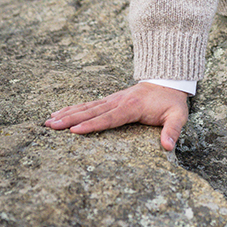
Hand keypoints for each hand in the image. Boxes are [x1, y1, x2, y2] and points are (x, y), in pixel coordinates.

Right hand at [45, 83, 189, 152]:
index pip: (109, 118)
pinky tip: (59, 112)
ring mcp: (112, 99)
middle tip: (51, 126)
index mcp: (132, 107)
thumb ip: (173, 130)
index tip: (74, 131)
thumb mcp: (178, 116)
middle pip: (91, 112)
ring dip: (67, 113)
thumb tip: (167, 146)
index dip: (92, 125)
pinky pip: (89, 104)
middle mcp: (118, 102)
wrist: (168, 80)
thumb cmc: (171, 102)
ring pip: (86, 107)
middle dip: (70, 119)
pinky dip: (73, 108)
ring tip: (48, 121)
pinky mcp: (110, 100)